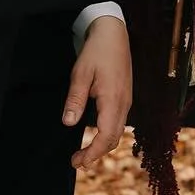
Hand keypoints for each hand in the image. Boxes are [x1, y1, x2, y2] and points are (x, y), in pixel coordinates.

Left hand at [63, 15, 132, 169]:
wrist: (114, 33)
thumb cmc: (97, 51)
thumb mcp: (80, 73)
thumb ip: (75, 100)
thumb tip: (68, 123)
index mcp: (113, 100)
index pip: (106, 136)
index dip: (92, 153)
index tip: (77, 161)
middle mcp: (124, 103)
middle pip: (114, 139)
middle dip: (96, 154)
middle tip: (77, 161)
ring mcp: (127, 100)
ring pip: (118, 132)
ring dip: (103, 145)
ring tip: (85, 152)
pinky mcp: (125, 96)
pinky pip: (119, 122)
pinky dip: (108, 134)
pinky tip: (96, 134)